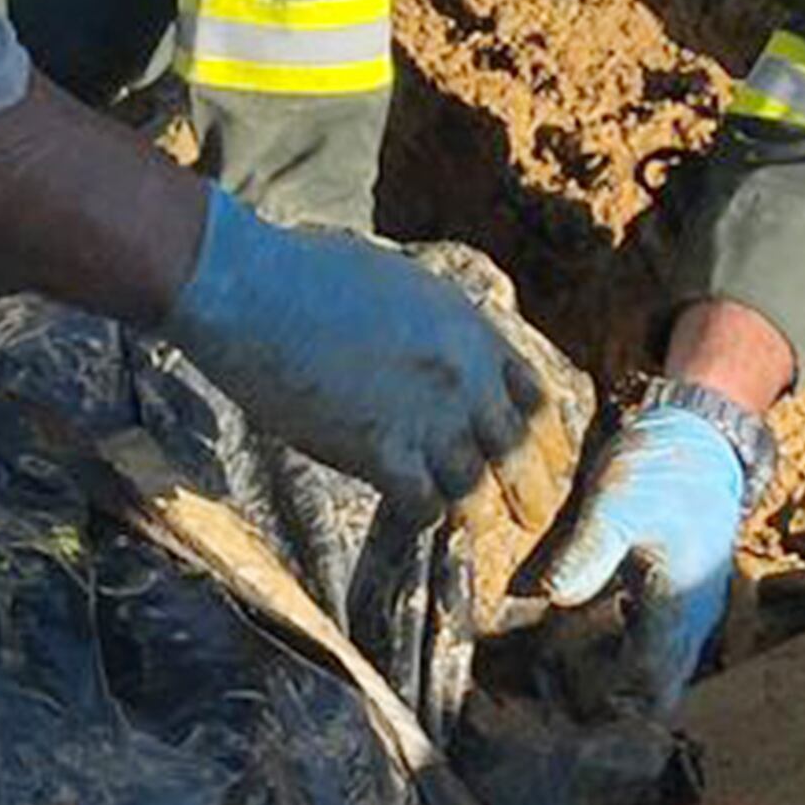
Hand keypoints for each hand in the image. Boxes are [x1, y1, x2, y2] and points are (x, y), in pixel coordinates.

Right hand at [160, 190, 547, 505]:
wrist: (255, 291)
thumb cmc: (309, 275)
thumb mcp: (403, 285)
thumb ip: (438, 326)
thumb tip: (443, 353)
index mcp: (470, 330)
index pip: (535, 396)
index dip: (547, 436)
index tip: (549, 459)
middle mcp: (463, 377)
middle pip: (517, 451)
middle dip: (532, 491)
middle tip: (534, 518)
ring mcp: (427, 416)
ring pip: (475, 487)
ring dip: (474, 512)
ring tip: (474, 529)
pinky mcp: (381, 450)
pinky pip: (423, 504)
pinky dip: (424, 514)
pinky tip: (415, 514)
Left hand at [536, 382, 767, 708]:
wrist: (701, 439)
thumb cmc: (660, 467)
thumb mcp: (616, 501)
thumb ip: (590, 550)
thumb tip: (557, 596)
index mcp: (679, 601)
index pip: (647, 681)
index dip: (607, 708)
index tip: (560, 722)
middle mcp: (693, 617)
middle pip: (659, 691)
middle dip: (613, 713)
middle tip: (556, 723)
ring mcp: (693, 611)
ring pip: (662, 675)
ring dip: (621, 691)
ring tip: (563, 699)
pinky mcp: (681, 600)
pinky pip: (658, 650)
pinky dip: (627, 665)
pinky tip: (585, 659)